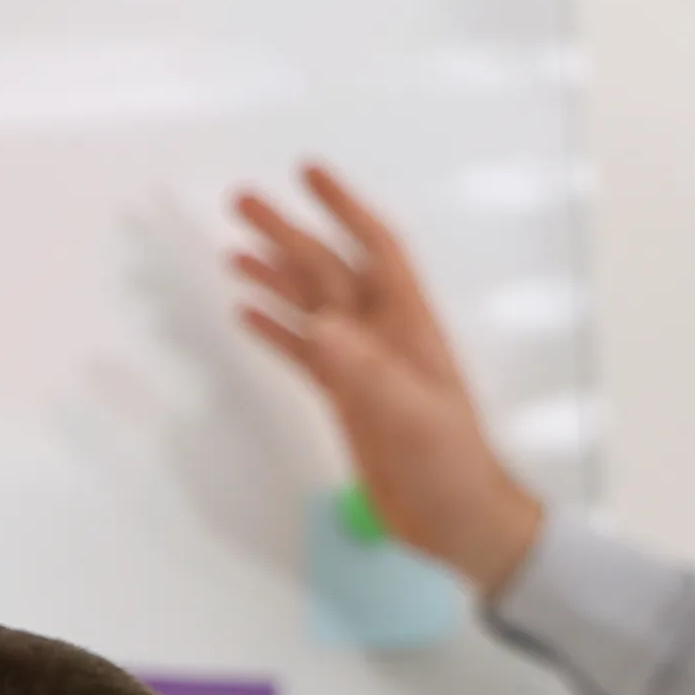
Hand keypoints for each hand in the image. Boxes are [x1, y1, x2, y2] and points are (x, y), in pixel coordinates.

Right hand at [227, 163, 549, 593]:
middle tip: (240, 201)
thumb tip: (321, 325)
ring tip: (233, 250)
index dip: (345, 207)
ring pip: (311, 306)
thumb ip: (368, 371)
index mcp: (410, 327)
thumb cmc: (454, 468)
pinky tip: (246, 312)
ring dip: (274, 276)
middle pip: (329, 270)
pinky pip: (305, 353)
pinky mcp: (347, 398)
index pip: (376, 249)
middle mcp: (383, 337)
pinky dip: (276, 330)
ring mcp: (363, 367)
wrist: (461, 522)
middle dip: (289, 234)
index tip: (308, 172)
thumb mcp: (415, 417)